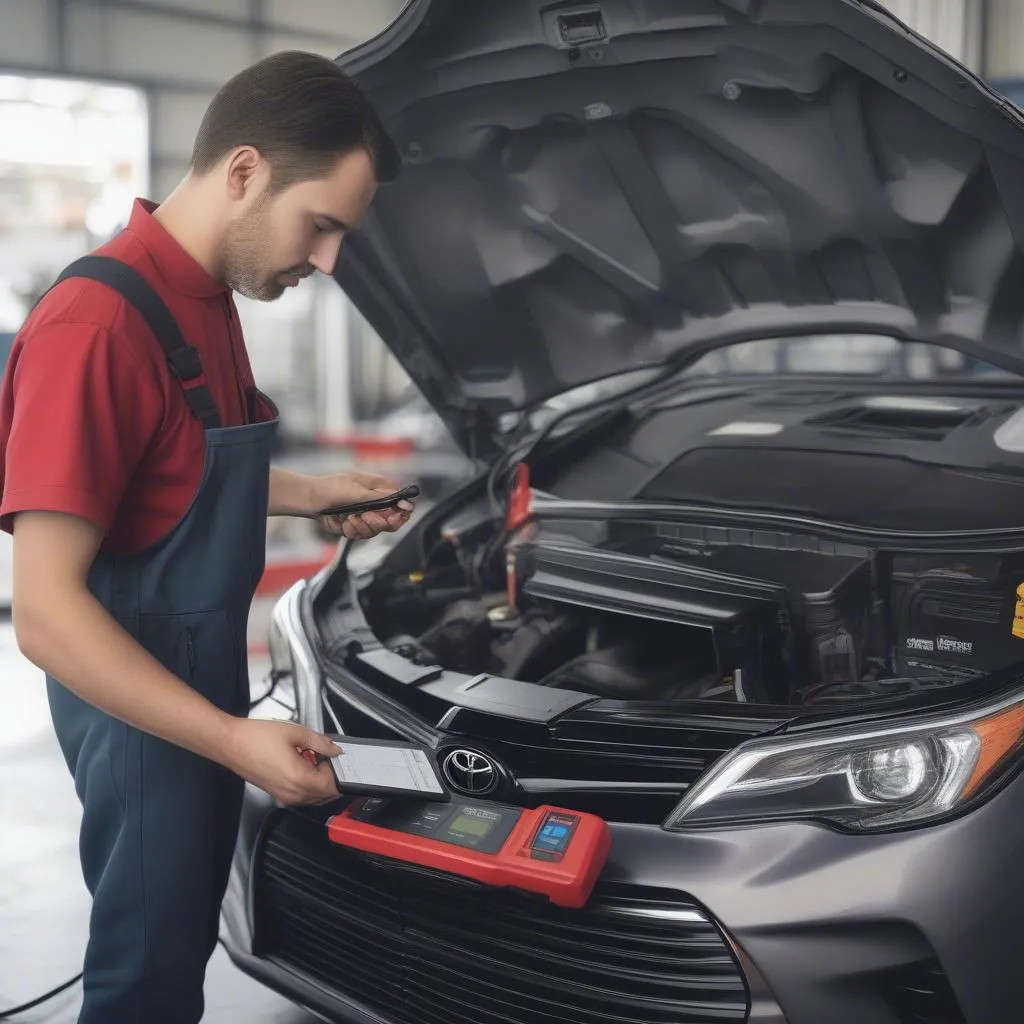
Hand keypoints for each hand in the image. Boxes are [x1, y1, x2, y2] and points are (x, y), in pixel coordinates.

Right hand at [221, 718, 342, 804]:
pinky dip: (308, 783)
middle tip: (326, 755)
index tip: (338, 757)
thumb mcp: (295, 732)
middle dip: (331, 777)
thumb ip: (320, 742)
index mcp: (299, 779)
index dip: (339, 772)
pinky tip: (301, 763)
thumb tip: (335, 750)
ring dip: (319, 781)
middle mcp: (293, 794)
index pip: (332, 786)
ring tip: (311, 757)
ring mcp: (284, 796)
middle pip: (325, 795)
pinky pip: (301, 795)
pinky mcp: (277, 794)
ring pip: (314, 797)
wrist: (229, 743)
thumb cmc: (256, 738)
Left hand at [313, 470, 415, 540]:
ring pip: (375, 531)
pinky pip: (360, 536)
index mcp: (381, 490)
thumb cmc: (332, 488)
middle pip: (392, 523)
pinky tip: (342, 521)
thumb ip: (381, 498)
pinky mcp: (356, 528)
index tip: (395, 515)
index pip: (403, 504)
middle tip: (366, 516)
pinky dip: (351, 530)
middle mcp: (376, 505)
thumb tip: (404, 501)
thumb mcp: (358, 490)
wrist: (310, 499)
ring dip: (361, 526)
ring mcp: (366, 517)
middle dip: (378, 522)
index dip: (403, 512)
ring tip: (349, 517)